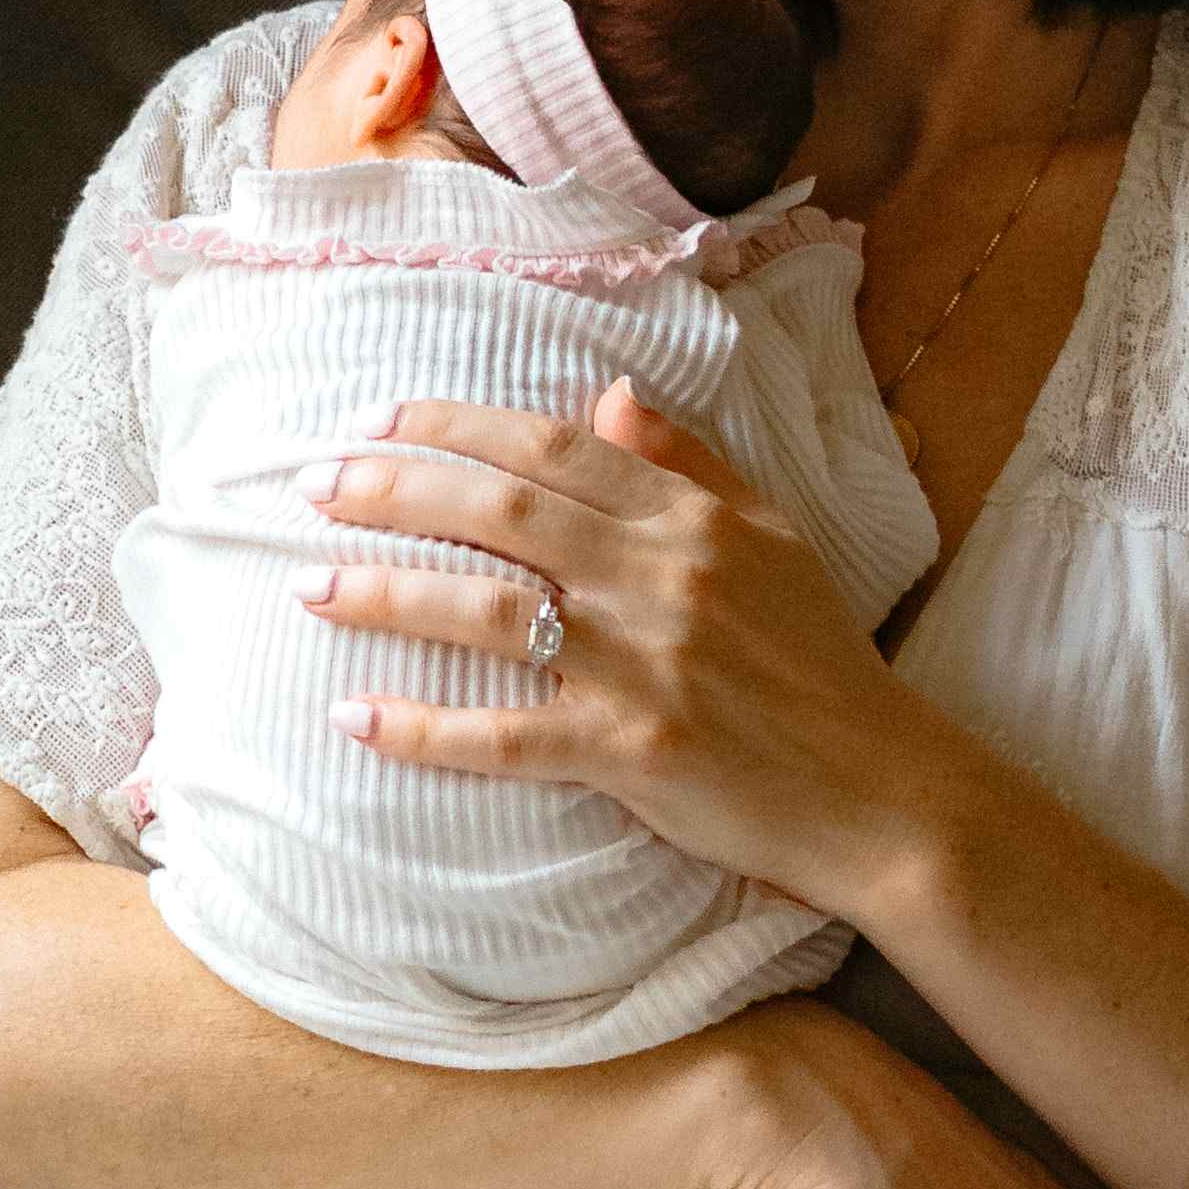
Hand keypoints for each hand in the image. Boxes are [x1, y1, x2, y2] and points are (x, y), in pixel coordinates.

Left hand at [302, 381, 924, 914]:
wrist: (883, 793)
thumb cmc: (824, 665)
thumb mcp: (773, 539)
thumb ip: (690, 464)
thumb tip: (609, 396)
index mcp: (694, 518)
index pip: (553, 448)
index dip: (453, 426)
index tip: (375, 420)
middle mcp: (665, 578)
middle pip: (502, 512)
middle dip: (394, 488)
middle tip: (314, 483)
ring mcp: (647, 666)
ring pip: (489, 613)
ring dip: (386, 594)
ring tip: (306, 587)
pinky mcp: (634, 753)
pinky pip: (505, 737)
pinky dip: (425, 729)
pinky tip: (356, 718)